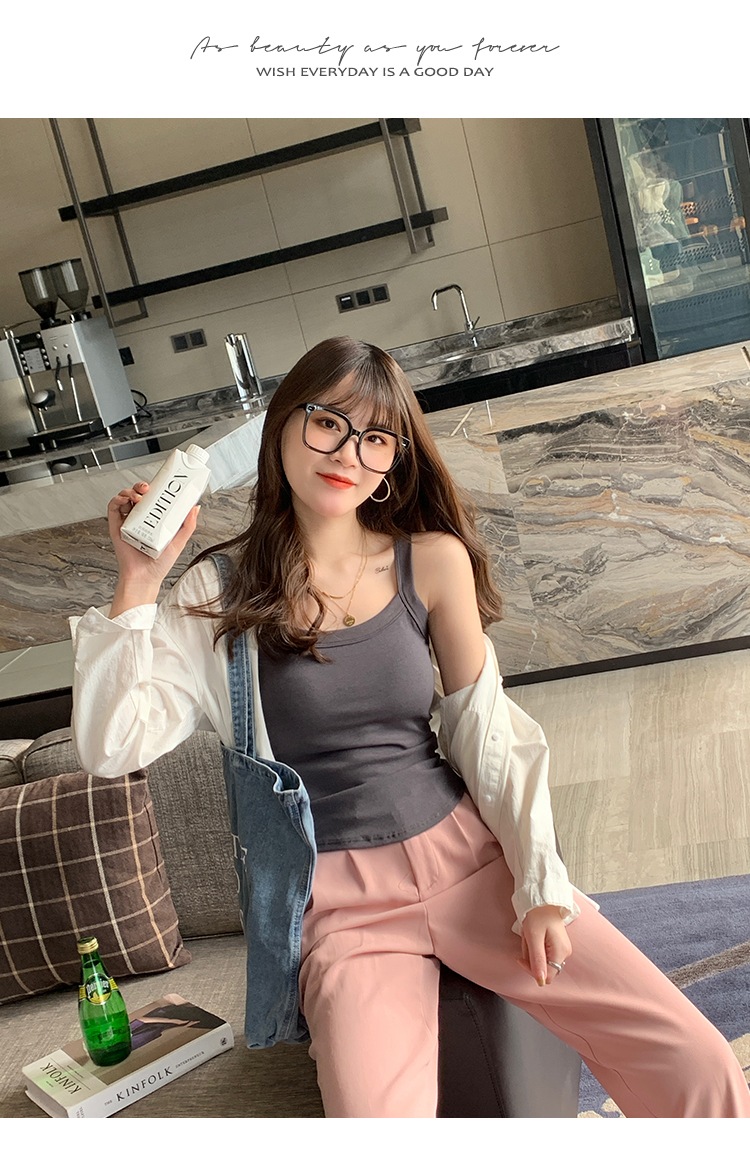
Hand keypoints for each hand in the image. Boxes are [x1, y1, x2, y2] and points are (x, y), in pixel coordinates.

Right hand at [107, 481, 199, 614]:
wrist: (145, 577)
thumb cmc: (160, 564)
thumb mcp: (179, 541)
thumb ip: (188, 525)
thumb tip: (195, 508)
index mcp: (154, 520)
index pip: (153, 498)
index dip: (155, 488)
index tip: (161, 483)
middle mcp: (140, 519)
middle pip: (138, 494)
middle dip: (141, 486)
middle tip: (147, 488)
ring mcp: (128, 522)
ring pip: (125, 498)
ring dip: (130, 491)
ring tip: (138, 496)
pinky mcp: (116, 527)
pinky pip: (113, 508)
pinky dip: (117, 500)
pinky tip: (124, 500)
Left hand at [519, 905, 572, 986]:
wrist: (543, 900)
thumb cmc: (537, 915)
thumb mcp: (534, 938)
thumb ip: (537, 960)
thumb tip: (541, 981)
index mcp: (561, 952)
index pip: (547, 976)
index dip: (532, 971)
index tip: (521, 958)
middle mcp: (565, 953)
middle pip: (544, 969)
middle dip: (531, 958)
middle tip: (526, 941)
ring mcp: (562, 949)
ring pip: (542, 961)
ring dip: (531, 952)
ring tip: (528, 936)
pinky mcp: (558, 945)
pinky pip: (544, 953)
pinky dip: (535, 948)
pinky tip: (533, 936)